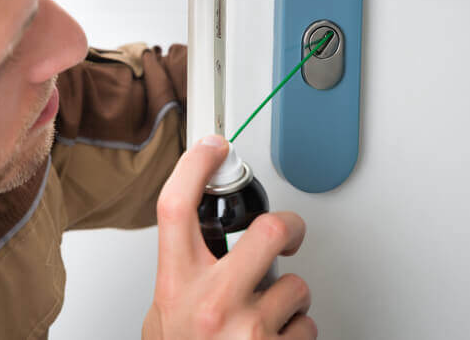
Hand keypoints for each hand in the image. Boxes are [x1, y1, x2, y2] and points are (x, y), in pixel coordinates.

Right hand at [142, 135, 316, 338]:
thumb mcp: (162, 314)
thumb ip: (180, 276)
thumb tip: (196, 242)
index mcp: (177, 287)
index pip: (177, 207)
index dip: (196, 166)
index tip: (214, 148)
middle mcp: (213, 304)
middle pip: (269, 229)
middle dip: (290, 227)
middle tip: (289, 235)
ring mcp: (248, 330)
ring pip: (297, 285)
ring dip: (290, 300)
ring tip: (269, 316)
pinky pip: (307, 326)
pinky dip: (297, 333)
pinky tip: (276, 339)